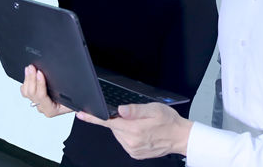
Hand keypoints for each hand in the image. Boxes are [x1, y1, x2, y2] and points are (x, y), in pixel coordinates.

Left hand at [20, 64, 71, 117]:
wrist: (75, 103)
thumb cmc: (76, 101)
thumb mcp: (77, 99)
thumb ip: (75, 99)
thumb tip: (76, 95)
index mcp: (51, 110)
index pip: (42, 96)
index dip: (40, 84)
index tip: (40, 73)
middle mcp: (43, 108)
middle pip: (31, 93)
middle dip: (31, 78)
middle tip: (32, 67)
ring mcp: (38, 104)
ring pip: (26, 92)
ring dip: (27, 79)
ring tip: (29, 69)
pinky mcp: (35, 99)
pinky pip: (25, 92)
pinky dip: (25, 82)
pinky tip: (28, 75)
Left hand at [76, 103, 192, 158]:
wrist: (180, 136)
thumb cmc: (169, 121)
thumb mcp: (154, 109)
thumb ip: (135, 110)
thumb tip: (120, 110)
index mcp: (134, 130)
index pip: (108, 122)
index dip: (94, 118)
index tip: (82, 114)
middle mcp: (131, 142)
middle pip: (114, 127)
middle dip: (120, 119)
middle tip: (137, 116)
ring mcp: (132, 150)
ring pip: (119, 134)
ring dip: (125, 128)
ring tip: (142, 124)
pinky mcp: (135, 153)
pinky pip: (125, 141)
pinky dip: (129, 135)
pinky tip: (142, 132)